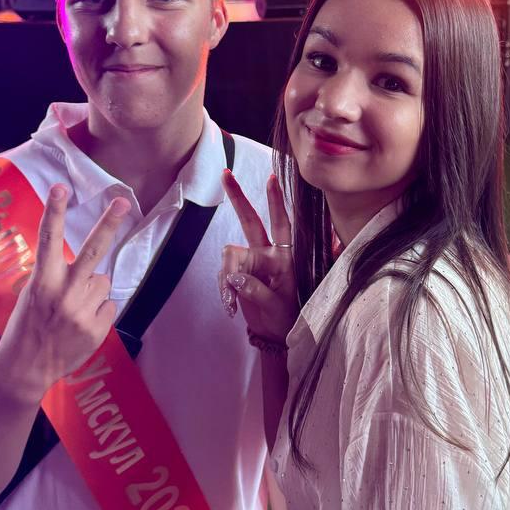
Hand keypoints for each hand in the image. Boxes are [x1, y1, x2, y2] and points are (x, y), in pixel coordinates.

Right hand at [0, 185, 129, 404]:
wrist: (26, 368)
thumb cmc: (26, 327)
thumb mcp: (32, 295)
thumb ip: (57, 277)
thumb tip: (91, 267)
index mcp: (42, 281)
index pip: (49, 239)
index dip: (55, 211)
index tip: (60, 187)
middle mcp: (64, 292)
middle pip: (92, 251)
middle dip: (108, 223)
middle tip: (123, 201)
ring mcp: (82, 311)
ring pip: (102, 282)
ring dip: (93, 290)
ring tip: (72, 309)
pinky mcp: (97, 328)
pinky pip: (109, 305)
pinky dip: (99, 311)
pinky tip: (80, 324)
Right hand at [220, 171, 298, 344]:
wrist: (275, 336)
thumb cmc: (286, 318)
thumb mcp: (277, 307)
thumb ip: (256, 291)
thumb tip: (235, 277)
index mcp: (285, 258)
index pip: (282, 225)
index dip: (276, 202)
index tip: (272, 177)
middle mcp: (267, 254)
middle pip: (251, 220)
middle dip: (238, 197)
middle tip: (226, 174)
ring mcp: (251, 263)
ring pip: (230, 254)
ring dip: (226, 277)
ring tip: (231, 302)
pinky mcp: (238, 274)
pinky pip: (224, 274)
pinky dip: (224, 290)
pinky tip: (230, 306)